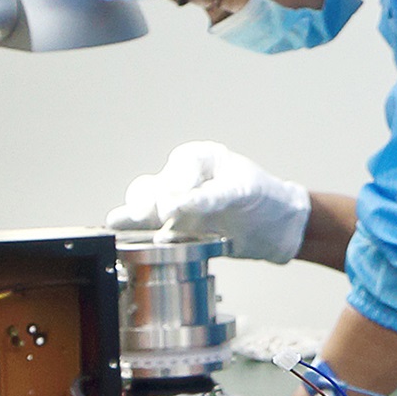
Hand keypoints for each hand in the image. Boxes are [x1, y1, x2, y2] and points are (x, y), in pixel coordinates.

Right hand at [107, 141, 310, 262]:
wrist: (277, 227)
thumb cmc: (264, 199)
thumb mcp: (244, 193)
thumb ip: (211, 197)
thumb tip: (177, 205)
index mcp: (202, 158)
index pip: (181, 165)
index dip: (178, 183)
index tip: (180, 204)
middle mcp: (183, 179)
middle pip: (153, 186)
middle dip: (150, 201)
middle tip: (162, 215)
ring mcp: (176, 204)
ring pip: (143, 206)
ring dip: (133, 215)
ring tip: (120, 224)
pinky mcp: (175, 228)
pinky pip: (149, 228)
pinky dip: (137, 233)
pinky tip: (123, 237)